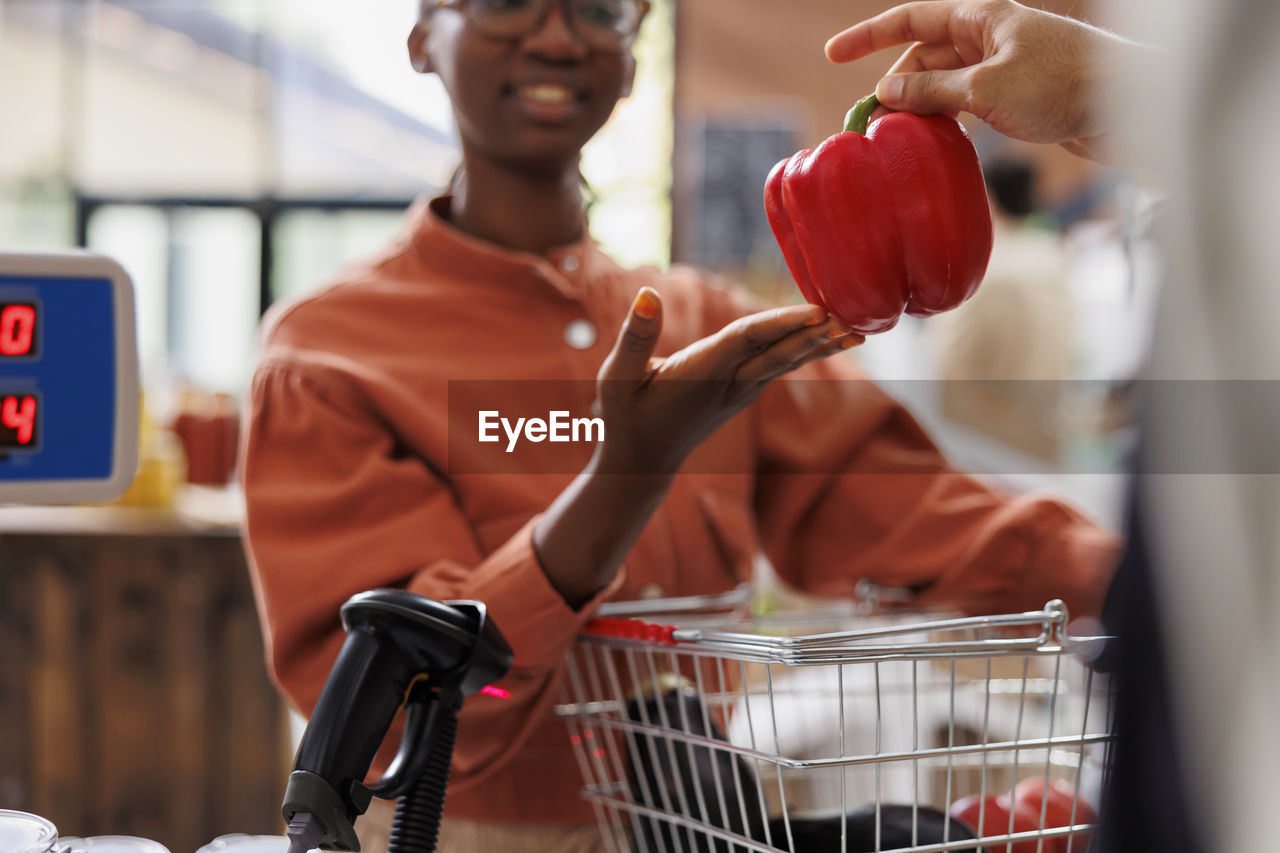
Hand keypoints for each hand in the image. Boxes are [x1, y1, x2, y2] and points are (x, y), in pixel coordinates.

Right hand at [594, 287, 861, 474]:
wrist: (642, 461)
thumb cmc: (625, 416)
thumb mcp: (616, 378)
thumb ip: (635, 336)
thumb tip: (649, 295)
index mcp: (699, 376)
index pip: (746, 341)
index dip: (781, 325)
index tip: (817, 311)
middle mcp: (727, 385)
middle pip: (777, 354)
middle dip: (815, 336)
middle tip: (853, 317)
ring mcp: (739, 391)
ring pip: (785, 361)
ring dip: (820, 344)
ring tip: (857, 328)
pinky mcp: (743, 391)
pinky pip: (780, 365)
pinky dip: (806, 349)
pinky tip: (831, 338)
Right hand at [825, 0, 1132, 157]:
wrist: (1129, 106)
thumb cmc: (1064, 84)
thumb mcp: (986, 89)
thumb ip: (933, 93)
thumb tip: (887, 94)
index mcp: (981, 18)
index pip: (911, 19)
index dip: (868, 37)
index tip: (832, 56)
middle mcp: (989, 37)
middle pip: (924, 58)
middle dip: (895, 87)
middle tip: (872, 125)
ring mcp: (1003, 68)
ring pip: (945, 86)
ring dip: (921, 110)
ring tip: (900, 141)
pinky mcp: (1017, 97)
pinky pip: (967, 107)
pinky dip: (948, 124)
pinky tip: (937, 147)